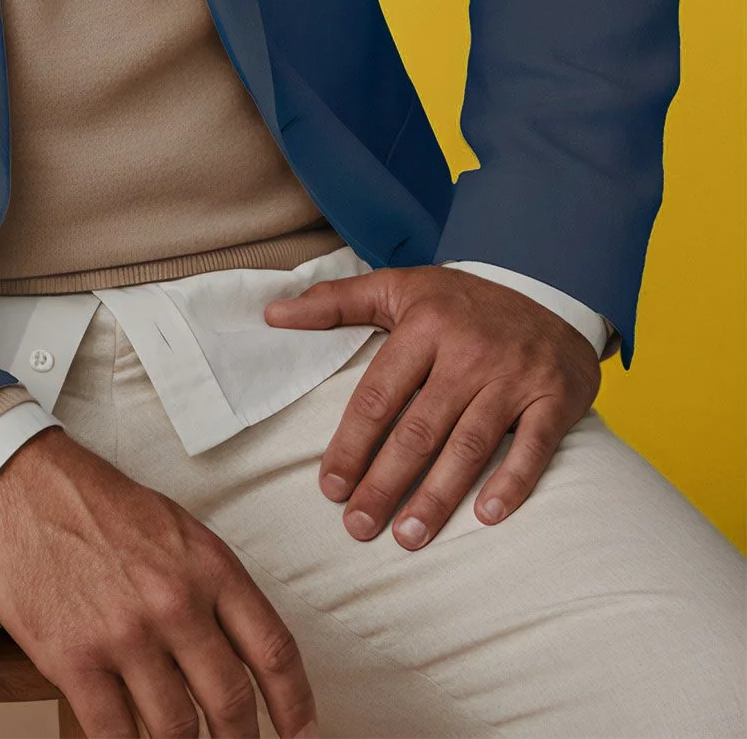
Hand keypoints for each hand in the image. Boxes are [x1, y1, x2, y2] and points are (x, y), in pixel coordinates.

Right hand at [0, 428, 319, 738]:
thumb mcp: (178, 532)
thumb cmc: (101, 507)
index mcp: (210, 567)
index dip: (296, 707)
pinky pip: (116, 735)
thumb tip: (240, 655)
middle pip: (231, 702)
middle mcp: (176, 603)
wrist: (25, 488)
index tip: (303, 736)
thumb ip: (213, 590)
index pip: (273, 651)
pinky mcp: (76, 660)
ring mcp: (126, 635)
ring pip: (177, 730)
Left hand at [263, 265, 600, 550]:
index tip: (329, 488)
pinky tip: (486, 516)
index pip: (378, 395)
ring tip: (407, 538)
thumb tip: (271, 315)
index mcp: (424, 325)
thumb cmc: (460, 301)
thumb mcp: (398, 287)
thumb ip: (334, 303)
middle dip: (385, 483)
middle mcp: (468, 352)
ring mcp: (513, 377)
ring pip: (469, 446)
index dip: (351, 444)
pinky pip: (533, 447)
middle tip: (358, 528)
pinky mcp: (553, 398)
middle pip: (418, 430)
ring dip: (437, 497)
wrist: (549, 291)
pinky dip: (512, 483)